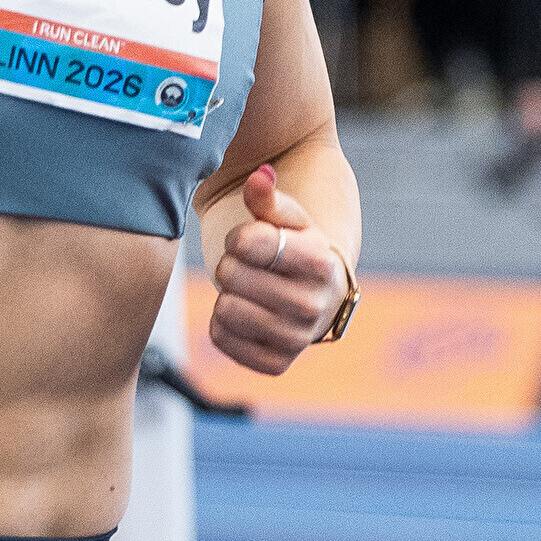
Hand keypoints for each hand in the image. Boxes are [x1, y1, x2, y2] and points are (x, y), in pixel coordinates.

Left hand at [209, 163, 349, 374]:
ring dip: (227, 295)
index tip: (250, 241)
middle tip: (248, 268)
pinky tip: (245, 314)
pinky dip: (223, 324)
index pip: (247, 242)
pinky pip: (221, 339)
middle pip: (231, 275)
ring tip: (248, 290)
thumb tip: (259, 177)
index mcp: (319, 261)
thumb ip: (268, 196)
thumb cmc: (295, 249)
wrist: (316, 295)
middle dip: (231, 265)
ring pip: (225, 309)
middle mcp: (313, 305)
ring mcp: (295, 339)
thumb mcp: (287, 219)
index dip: (238, 237)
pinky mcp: (275, 364)